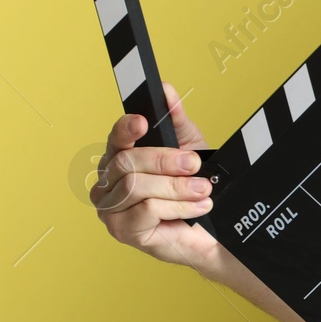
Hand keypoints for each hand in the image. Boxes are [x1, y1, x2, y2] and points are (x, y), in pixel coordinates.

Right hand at [93, 81, 219, 270]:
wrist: (212, 229)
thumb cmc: (194, 188)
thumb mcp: (190, 147)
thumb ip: (175, 119)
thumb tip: (166, 90)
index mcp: (120, 158)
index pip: (115, 138)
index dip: (126, 129)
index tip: (143, 123)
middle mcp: (108, 182)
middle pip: (127, 162)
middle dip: (166, 161)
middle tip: (194, 164)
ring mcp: (111, 209)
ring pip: (137, 186)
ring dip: (177, 187)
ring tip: (203, 189)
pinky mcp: (122, 231)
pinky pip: (147, 210)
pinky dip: (178, 207)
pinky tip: (198, 207)